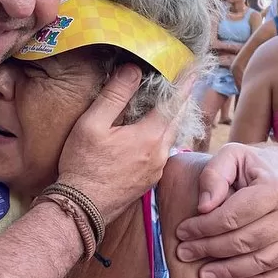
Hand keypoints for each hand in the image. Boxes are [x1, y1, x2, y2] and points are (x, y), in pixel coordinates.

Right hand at [57, 65, 190, 223]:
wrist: (82, 207)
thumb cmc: (83, 164)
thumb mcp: (92, 124)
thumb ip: (114, 95)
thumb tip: (132, 70)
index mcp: (148, 136)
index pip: (172, 103)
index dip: (183, 85)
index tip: (195, 72)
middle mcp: (159, 153)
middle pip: (175, 121)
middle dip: (180, 102)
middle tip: (184, 85)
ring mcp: (156, 170)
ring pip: (169, 138)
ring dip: (170, 121)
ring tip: (167, 107)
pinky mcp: (149, 181)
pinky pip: (162, 152)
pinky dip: (161, 137)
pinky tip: (149, 135)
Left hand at [175, 143, 277, 277]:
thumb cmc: (256, 166)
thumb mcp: (232, 156)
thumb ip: (214, 175)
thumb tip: (204, 207)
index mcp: (277, 187)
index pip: (232, 217)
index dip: (203, 228)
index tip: (182, 233)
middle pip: (245, 242)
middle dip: (210, 250)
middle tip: (185, 254)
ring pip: (263, 261)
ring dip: (230, 271)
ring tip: (204, 274)